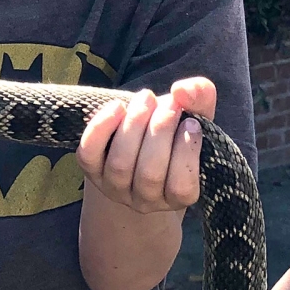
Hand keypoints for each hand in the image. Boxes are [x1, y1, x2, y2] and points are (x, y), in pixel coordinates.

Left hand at [76, 76, 216, 212]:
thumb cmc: (175, 129)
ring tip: (147, 98)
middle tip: (170, 104)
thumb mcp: (196, 115)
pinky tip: (118, 106)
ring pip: (120, 164)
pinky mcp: (91, 170)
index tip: (192, 123)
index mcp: (177, 197)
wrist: (141, 134)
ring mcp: (115, 188)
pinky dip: (101, 128)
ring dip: (134, 126)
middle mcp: (145, 200)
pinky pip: (90, 153)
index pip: (181, 187)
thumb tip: (183, 90)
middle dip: (160, 132)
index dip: (186, 153)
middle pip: (149, 174)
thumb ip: (200, 98)